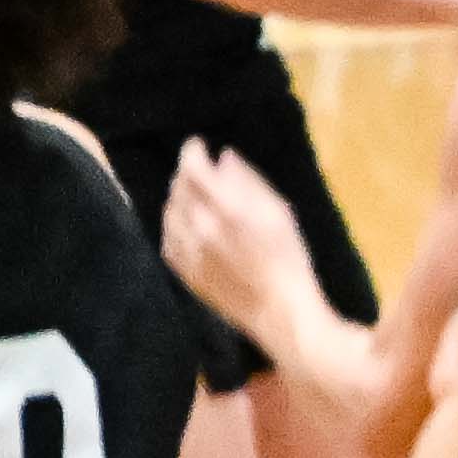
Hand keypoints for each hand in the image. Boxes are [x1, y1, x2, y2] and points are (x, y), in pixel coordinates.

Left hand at [159, 135, 335, 365]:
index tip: (198, 145)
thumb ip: (248, 181)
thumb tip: (223, 158)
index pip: (192, 168)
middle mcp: (200, 228)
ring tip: (192, 195)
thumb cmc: (289, 258)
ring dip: (178, 198)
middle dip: (186, 174)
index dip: (191, 151)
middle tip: (199, 170)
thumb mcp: (278, 211)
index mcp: (226, 208)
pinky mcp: (186, 273)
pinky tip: (185, 224)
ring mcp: (189, 253)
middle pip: (178, 189)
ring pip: (169, 214)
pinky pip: (168, 241)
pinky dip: (173, 226)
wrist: (280, 312)